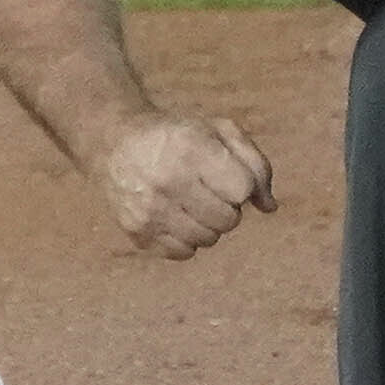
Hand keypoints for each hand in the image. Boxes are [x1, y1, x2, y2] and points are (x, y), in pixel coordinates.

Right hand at [95, 111, 271, 258]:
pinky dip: (186, 239)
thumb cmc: (178, 136)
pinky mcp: (136, 230)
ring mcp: (150, 209)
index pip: (242, 190)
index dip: (240, 185)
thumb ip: (255, 164)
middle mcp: (168, 180)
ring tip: (192, 203)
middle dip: (227, 207)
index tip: (224, 174)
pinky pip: (183, 252)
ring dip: (208, 225)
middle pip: (229, 220)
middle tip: (208, 190)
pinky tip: (175, 217)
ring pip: (208, 239)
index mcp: (192, 149)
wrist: (114, 142)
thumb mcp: (219, 131)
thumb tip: (269, 207)